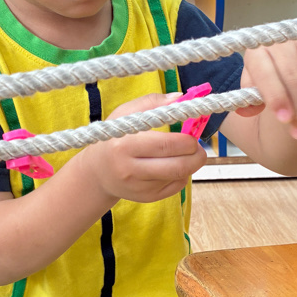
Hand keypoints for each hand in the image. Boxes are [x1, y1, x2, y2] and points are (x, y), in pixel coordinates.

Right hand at [82, 93, 207, 203]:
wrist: (97, 171)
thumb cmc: (114, 137)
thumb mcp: (124, 114)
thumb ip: (152, 102)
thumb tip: (181, 98)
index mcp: (124, 145)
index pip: (165, 145)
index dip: (186, 140)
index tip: (192, 133)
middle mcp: (130, 170)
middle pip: (177, 166)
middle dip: (196, 155)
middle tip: (198, 146)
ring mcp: (139, 187)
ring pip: (179, 177)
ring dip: (192, 164)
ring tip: (190, 154)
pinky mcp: (147, 198)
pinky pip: (176, 187)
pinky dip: (182, 175)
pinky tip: (175, 165)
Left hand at [236, 31, 296, 140]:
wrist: (291, 58)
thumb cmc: (273, 77)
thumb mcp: (255, 88)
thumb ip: (250, 99)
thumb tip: (247, 111)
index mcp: (258, 50)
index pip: (264, 72)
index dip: (275, 96)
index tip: (284, 119)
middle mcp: (283, 38)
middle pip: (292, 74)